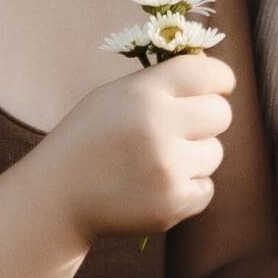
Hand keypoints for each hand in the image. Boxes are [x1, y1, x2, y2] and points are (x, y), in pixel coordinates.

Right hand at [42, 51, 236, 243]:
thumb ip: (163, 82)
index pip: (209, 73)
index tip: (219, 87)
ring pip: (215, 153)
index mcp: (144, 93)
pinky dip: (188, 189)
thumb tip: (218, 76)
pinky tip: (157, 185)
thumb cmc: (90, 138)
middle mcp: (158, 127)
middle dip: (208, 119)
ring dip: (195, 157)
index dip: (220, 79)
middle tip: (184, 128)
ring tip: (158, 161)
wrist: (56, 196)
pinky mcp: (171, 204)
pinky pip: (206, 189)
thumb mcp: (116, 95)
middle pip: (221, 113)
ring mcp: (166, 168)